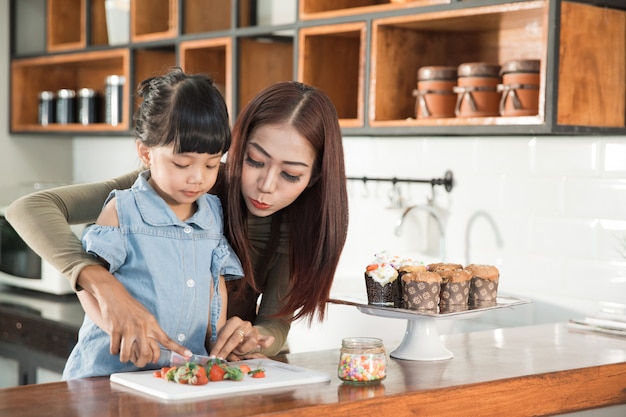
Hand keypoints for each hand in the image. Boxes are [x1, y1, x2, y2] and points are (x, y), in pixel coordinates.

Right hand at [77, 265, 191, 366]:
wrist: (114, 294)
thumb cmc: (131, 307)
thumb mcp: (146, 316)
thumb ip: (150, 330)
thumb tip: (153, 347)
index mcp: (152, 323)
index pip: (167, 339)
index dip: (178, 349)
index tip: (189, 355)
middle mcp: (142, 327)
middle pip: (145, 354)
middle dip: (141, 362)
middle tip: (138, 362)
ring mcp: (128, 328)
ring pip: (126, 355)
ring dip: (125, 358)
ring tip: (124, 355)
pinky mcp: (115, 329)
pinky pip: (114, 349)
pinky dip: (114, 351)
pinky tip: (115, 346)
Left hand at [209, 316, 274, 360]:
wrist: (240, 332)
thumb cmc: (228, 336)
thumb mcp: (222, 338)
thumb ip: (220, 345)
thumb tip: (217, 357)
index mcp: (234, 321)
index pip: (224, 335)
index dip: (218, 347)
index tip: (213, 356)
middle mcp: (245, 324)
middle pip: (236, 338)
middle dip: (226, 350)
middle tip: (220, 359)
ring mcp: (254, 331)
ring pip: (251, 342)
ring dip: (242, 350)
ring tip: (237, 352)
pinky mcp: (260, 338)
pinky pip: (266, 340)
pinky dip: (266, 342)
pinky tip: (262, 346)